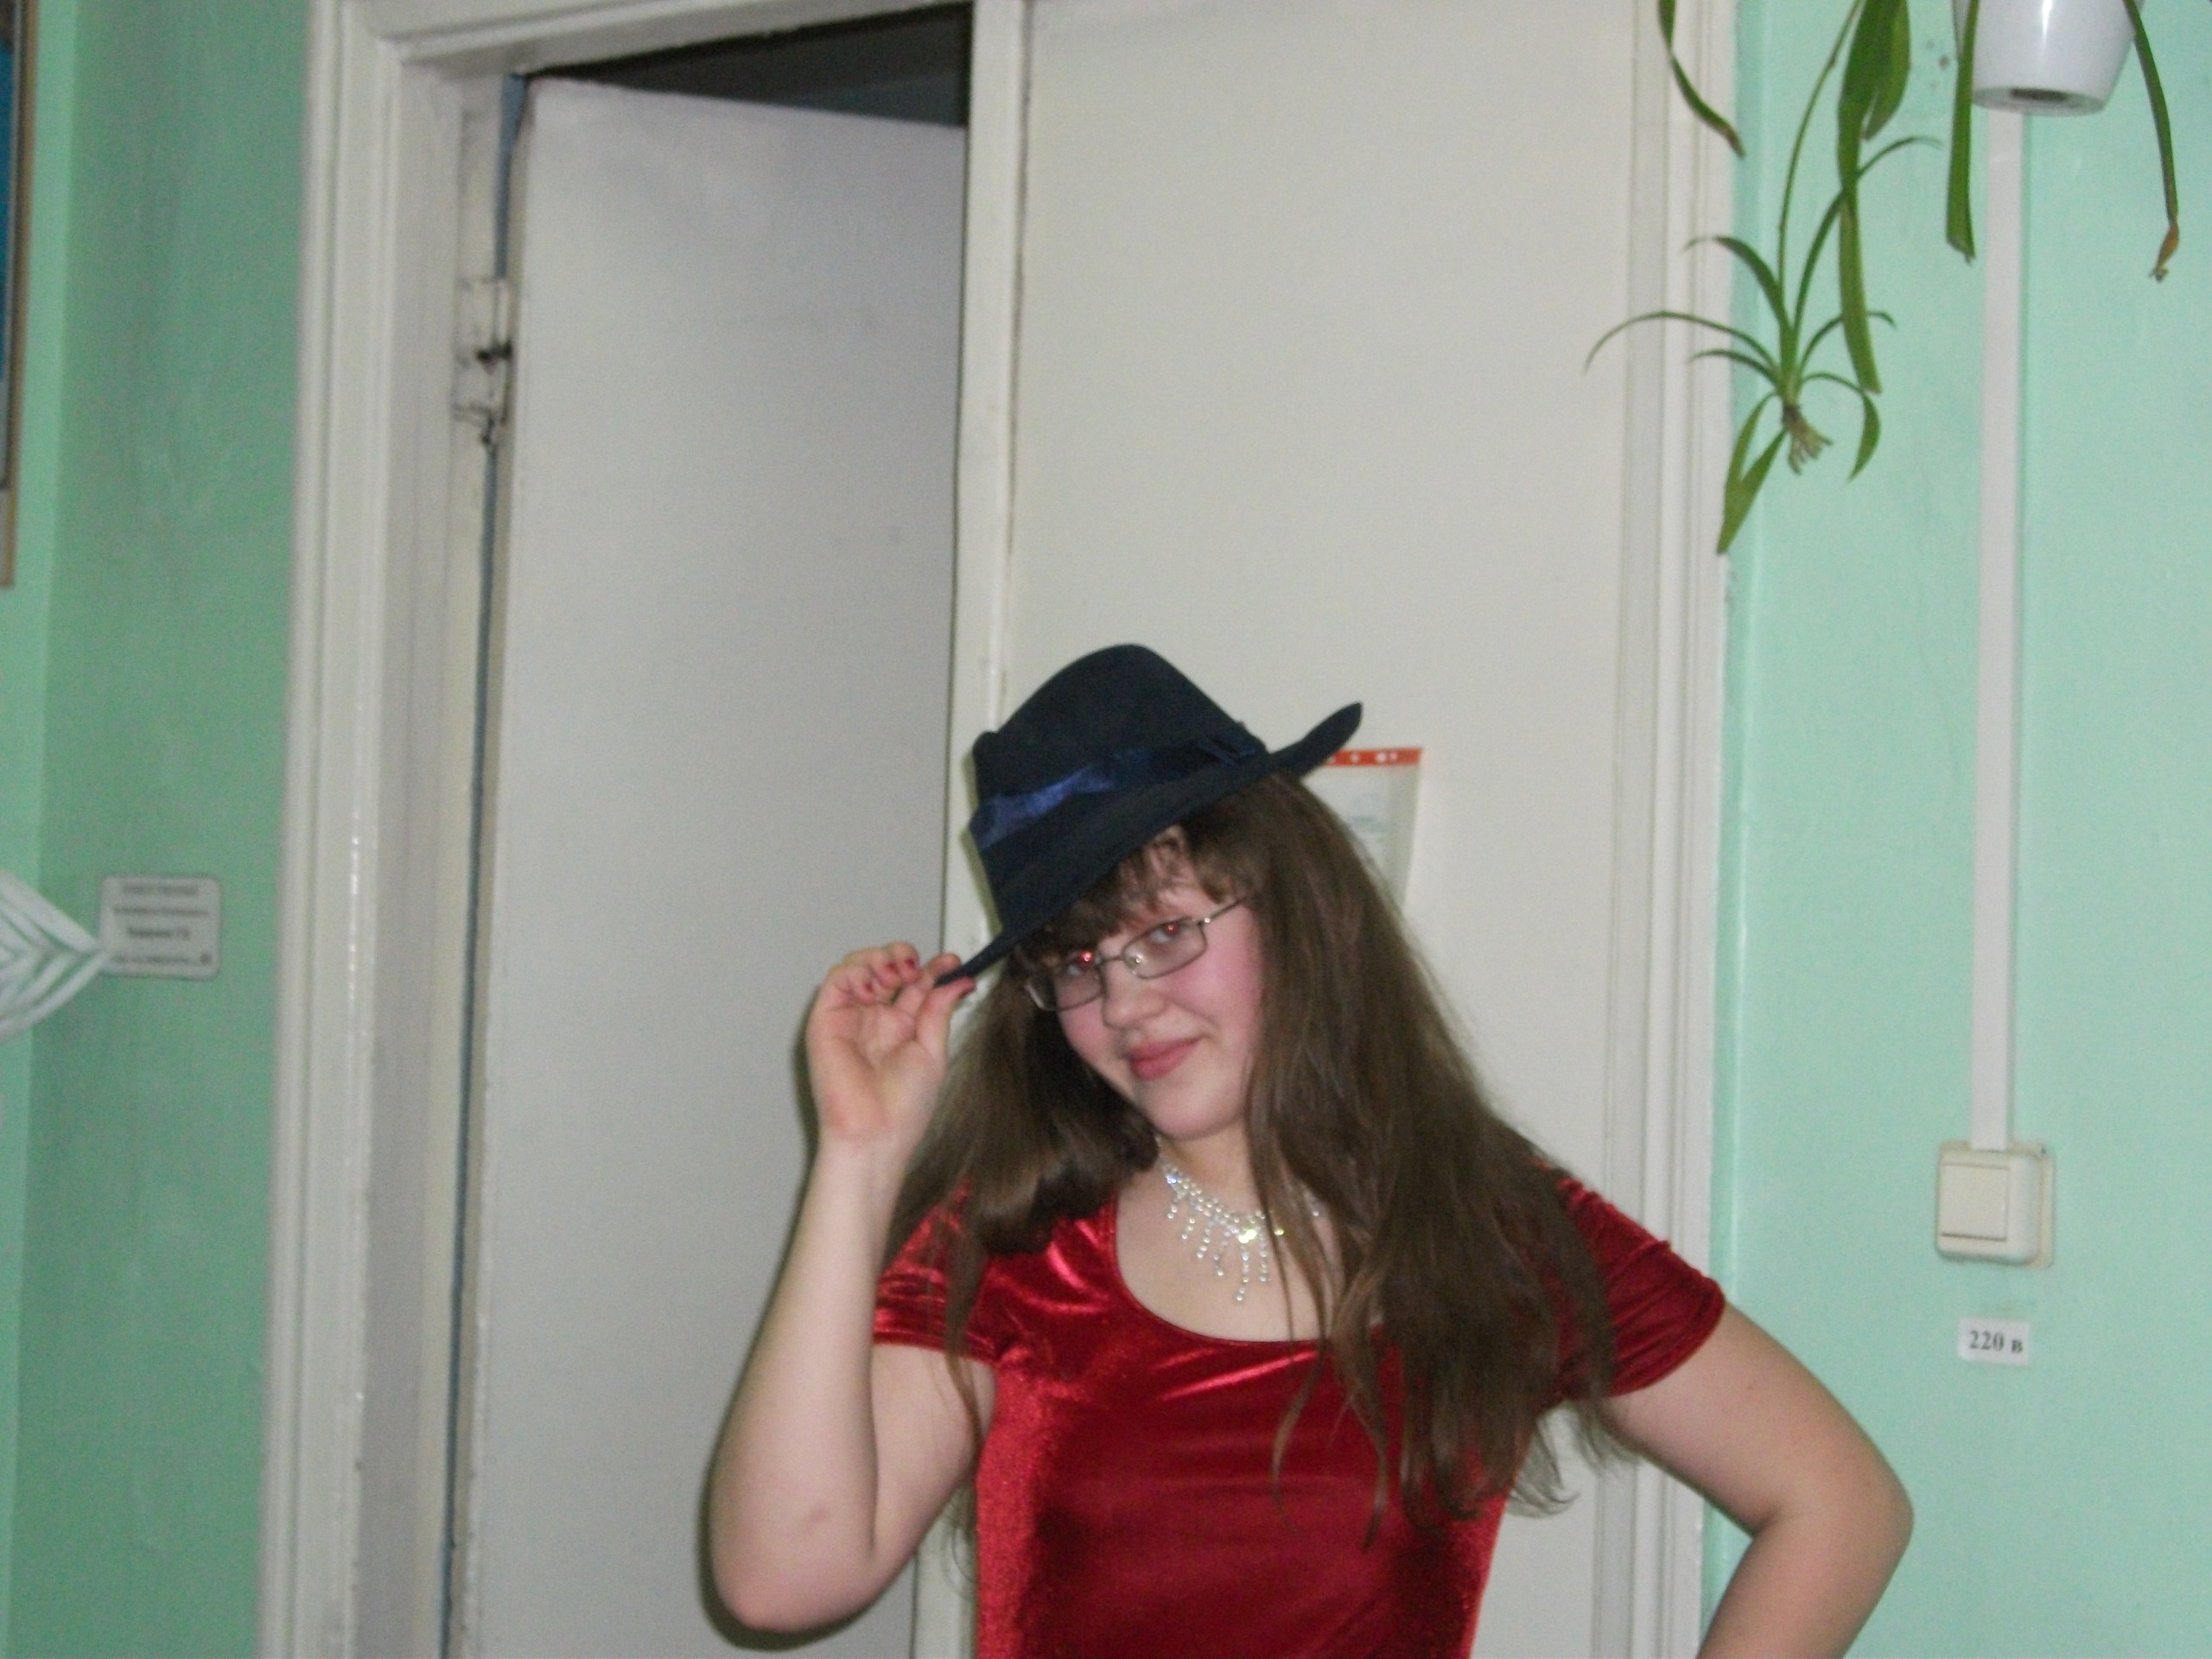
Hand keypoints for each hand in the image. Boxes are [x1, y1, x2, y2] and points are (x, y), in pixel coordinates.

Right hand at [804, 945, 971, 1155]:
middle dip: (902, 956)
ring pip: (858, 966)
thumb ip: (937, 1011)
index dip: (932, 967)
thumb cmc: (902, 1108)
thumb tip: (957, 979)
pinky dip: (854, 972)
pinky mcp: (826, 1020)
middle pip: (885, 967)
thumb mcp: (932, 1052)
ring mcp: (850, 1017)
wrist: (876, 1134)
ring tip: (895, 974)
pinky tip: (872, 987)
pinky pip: (836, 981)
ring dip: (878, 958)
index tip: (952, 962)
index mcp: (901, 1027)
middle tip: (916, 968)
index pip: (915, 984)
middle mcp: (874, 1018)